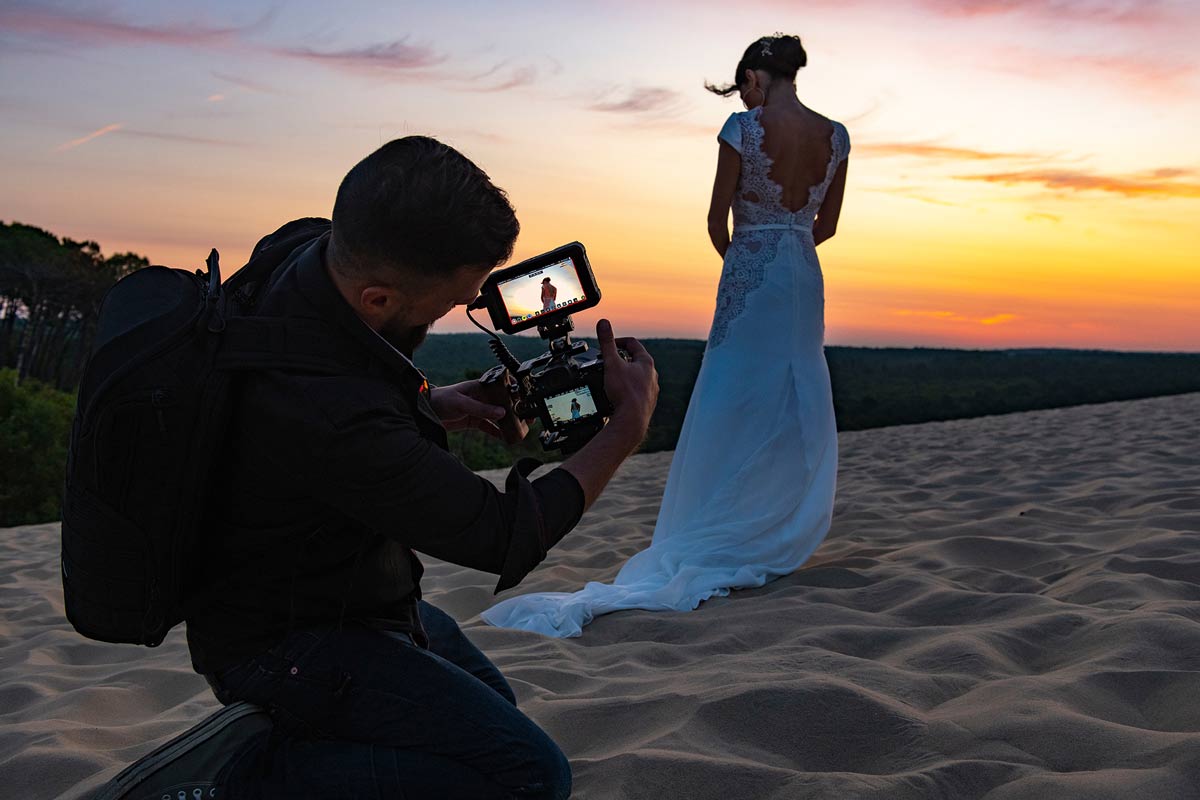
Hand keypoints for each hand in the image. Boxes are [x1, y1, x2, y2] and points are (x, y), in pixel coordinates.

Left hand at [429, 380, 519, 440]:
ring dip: (508, 422)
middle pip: (503, 403)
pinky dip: (497, 432)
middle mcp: (482, 397)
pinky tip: (505, 437)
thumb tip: (501, 413)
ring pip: (498, 416)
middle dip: (515, 410)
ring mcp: (478, 409)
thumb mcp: (461, 403)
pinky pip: (489, 427)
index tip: (525, 400)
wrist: (425, 411)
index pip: (501, 388)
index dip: (514, 393)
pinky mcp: (473, 421)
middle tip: (528, 417)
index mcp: (480, 387)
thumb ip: (481, 409)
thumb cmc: (441, 400)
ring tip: (520, 428)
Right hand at [597, 319, 657, 443]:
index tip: (609, 345)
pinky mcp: (647, 403)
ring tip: (612, 379)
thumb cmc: (624, 393)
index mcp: (646, 362)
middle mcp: (652, 375)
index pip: (632, 344)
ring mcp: (651, 390)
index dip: (618, 341)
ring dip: (625, 375)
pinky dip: (627, 390)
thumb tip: (603, 323)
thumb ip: (607, 343)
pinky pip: (637, 392)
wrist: (632, 421)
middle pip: (636, 360)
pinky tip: (618, 396)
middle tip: (608, 362)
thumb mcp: (611, 363)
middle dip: (621, 359)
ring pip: (637, 377)